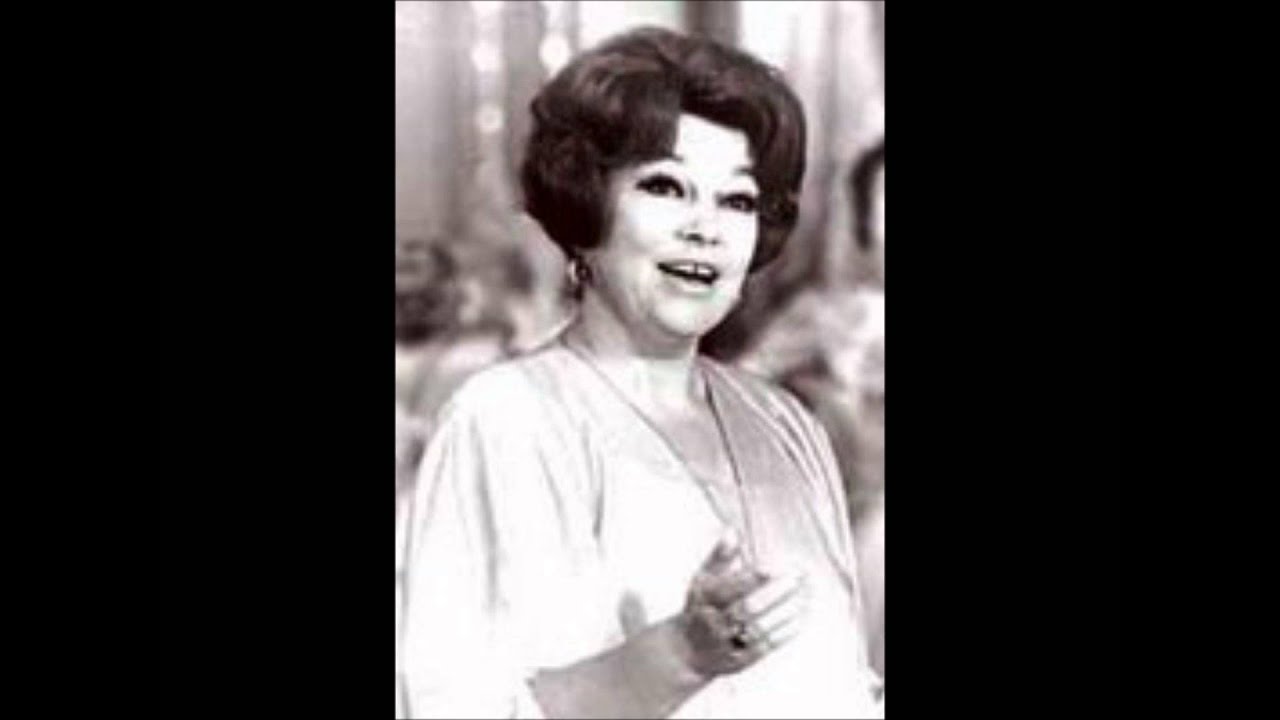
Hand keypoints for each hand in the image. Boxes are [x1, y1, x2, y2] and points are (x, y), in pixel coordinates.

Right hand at [675, 531, 809, 678]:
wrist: (688, 650)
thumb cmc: (701, 607)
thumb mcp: (703, 579)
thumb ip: (719, 556)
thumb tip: (732, 531)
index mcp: (704, 599)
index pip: (729, 588)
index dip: (751, 578)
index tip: (773, 566)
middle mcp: (713, 622)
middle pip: (748, 609)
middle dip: (776, 593)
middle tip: (800, 577)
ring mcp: (727, 643)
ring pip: (761, 627)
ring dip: (788, 611)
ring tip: (808, 593)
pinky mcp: (741, 660)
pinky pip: (767, 645)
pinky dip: (787, 630)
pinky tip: (803, 614)